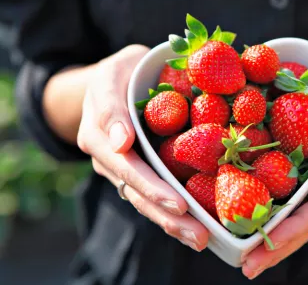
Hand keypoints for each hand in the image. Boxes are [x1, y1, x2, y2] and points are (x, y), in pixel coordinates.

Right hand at [77, 45, 208, 251]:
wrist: (114, 81)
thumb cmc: (119, 73)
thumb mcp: (112, 75)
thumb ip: (111, 107)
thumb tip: (121, 143)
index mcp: (99, 136)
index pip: (127, 167)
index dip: (152, 187)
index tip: (179, 204)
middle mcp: (109, 159)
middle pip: (138, 194)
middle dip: (168, 216)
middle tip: (199, 235)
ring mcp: (123, 169)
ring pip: (146, 201)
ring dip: (174, 223)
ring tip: (202, 240)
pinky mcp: (140, 172)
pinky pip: (155, 195)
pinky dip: (174, 213)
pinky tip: (197, 227)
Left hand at [242, 85, 307, 278]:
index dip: (295, 228)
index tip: (269, 244)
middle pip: (306, 226)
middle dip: (278, 248)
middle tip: (248, 267)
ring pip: (296, 221)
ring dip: (272, 242)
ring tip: (245, 261)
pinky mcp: (305, 181)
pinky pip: (288, 202)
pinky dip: (271, 218)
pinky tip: (249, 228)